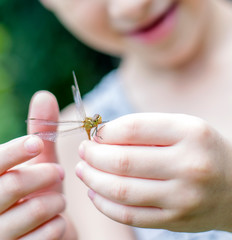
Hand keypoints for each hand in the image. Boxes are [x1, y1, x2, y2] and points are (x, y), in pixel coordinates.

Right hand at [0, 91, 65, 238]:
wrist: (40, 231)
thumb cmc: (37, 191)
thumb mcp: (38, 162)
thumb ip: (40, 133)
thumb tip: (45, 95)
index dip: (14, 151)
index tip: (37, 143)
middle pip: (13, 185)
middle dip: (44, 175)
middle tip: (59, 172)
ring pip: (30, 211)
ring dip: (54, 201)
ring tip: (59, 199)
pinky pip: (42, 236)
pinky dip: (57, 225)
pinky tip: (57, 221)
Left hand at [76, 113, 231, 236]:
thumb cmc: (203, 149)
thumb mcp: (182, 127)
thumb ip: (144, 129)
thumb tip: (102, 136)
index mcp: (190, 133)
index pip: (133, 128)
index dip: (105, 131)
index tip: (94, 134)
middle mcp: (188, 165)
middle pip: (123, 161)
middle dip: (93, 156)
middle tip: (83, 151)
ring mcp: (182, 197)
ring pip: (121, 191)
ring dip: (92, 179)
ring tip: (83, 169)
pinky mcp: (175, 220)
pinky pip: (129, 215)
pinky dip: (104, 204)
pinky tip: (95, 192)